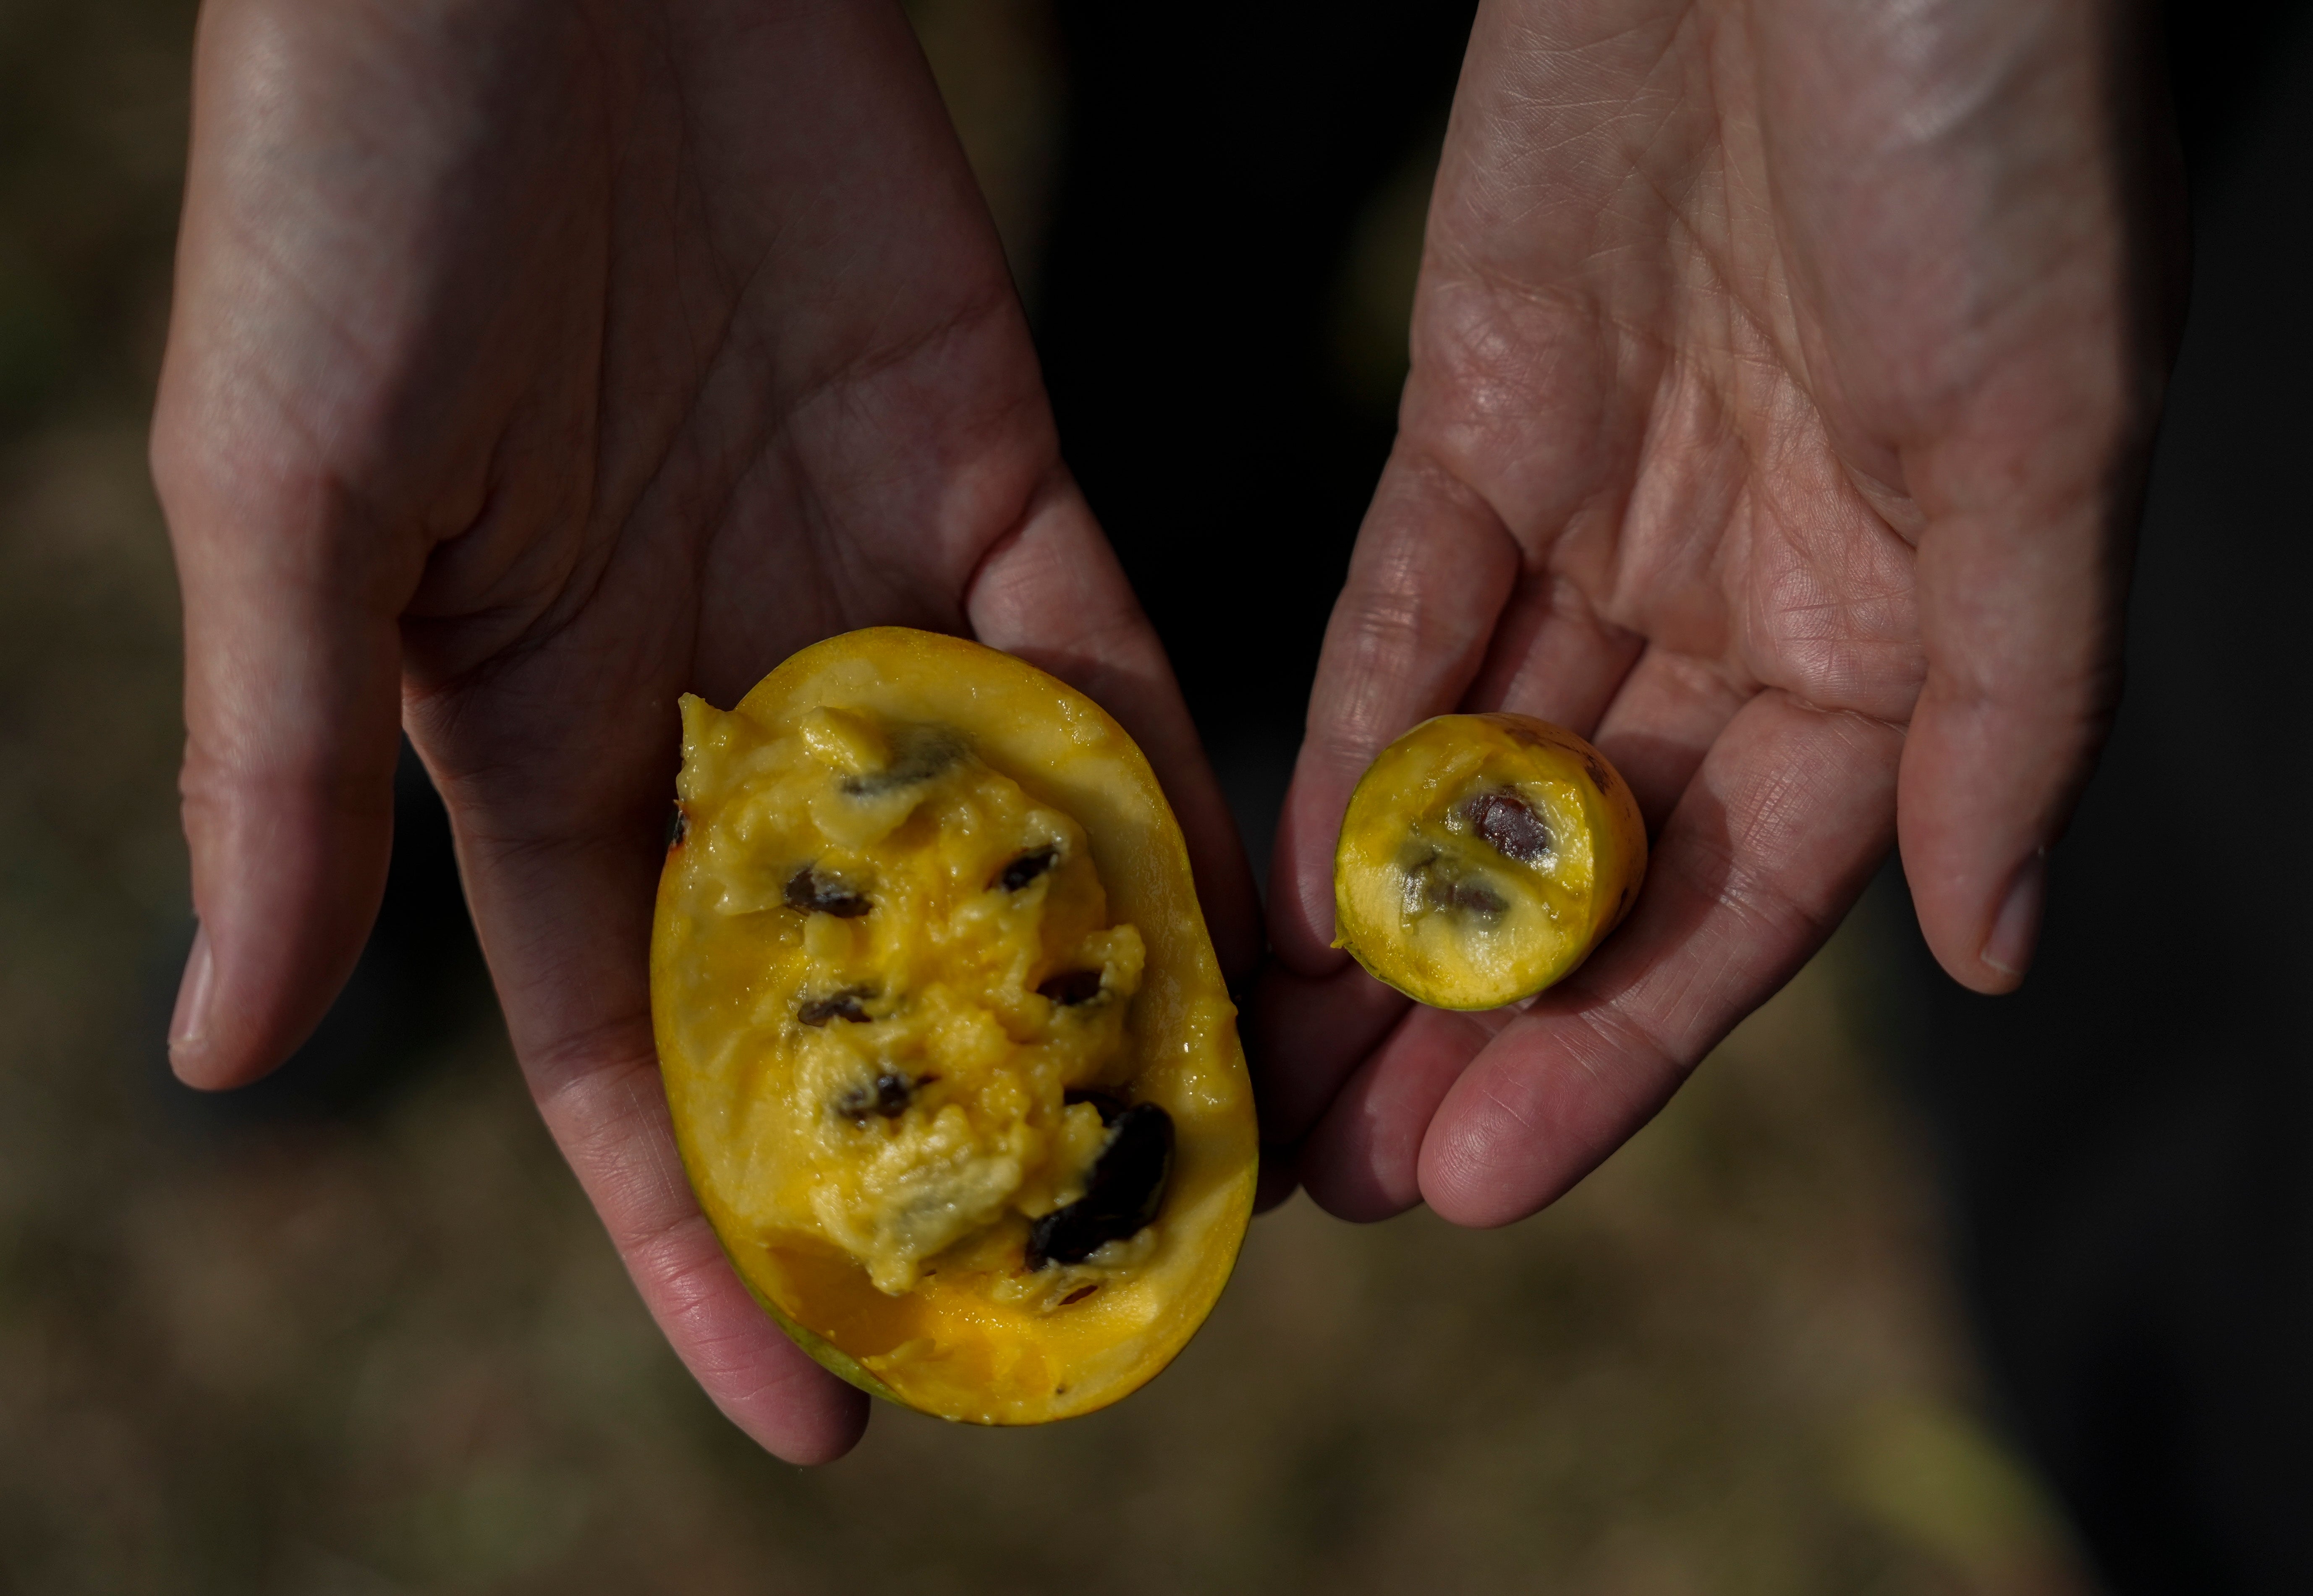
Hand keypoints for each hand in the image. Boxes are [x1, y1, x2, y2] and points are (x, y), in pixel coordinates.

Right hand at [154, 0, 1254, 1461]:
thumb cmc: (348, 191)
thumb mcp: (285, 495)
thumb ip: (286, 774)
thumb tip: (222, 1054)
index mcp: (526, 729)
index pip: (627, 1050)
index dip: (705, 1235)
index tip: (810, 1407)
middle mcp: (709, 686)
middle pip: (840, 972)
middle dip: (934, 1134)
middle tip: (1062, 1298)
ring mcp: (855, 577)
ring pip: (995, 836)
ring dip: (1080, 987)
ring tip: (1187, 1152)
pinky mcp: (984, 456)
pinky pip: (1092, 656)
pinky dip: (1155, 779)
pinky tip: (1228, 913)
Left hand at [1259, 0, 2173, 1222]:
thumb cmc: (1987, 142)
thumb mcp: (2042, 438)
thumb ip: (2010, 707)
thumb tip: (1995, 946)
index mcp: (1898, 631)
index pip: (1745, 902)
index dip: (1622, 1050)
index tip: (1490, 1178)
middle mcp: (1745, 601)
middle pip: (1592, 865)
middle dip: (1477, 1024)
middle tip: (1352, 1176)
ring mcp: (1604, 514)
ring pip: (1476, 769)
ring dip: (1384, 924)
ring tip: (1287, 1079)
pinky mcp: (1475, 417)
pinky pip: (1399, 616)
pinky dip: (1345, 739)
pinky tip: (1283, 876)